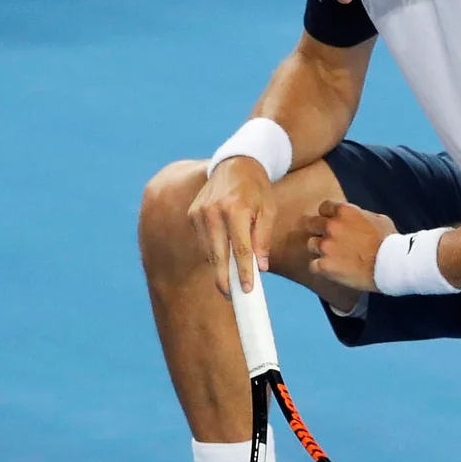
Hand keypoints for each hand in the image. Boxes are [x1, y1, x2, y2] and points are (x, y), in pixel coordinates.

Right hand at [189, 156, 274, 296]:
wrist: (236, 164)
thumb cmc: (257, 190)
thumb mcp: (268, 211)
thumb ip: (263, 239)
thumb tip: (261, 267)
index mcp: (235, 209)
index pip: (240, 249)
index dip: (244, 272)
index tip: (247, 290)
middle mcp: (213, 211)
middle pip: (218, 255)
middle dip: (224, 279)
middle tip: (231, 297)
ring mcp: (199, 212)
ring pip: (209, 251)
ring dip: (218, 268)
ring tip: (228, 284)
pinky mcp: (192, 214)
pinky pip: (203, 241)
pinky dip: (212, 253)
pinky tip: (221, 261)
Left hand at [304, 199, 395, 293]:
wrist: (391, 265)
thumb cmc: (389, 242)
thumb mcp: (378, 219)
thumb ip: (361, 216)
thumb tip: (357, 218)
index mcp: (344, 211)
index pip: (324, 207)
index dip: (327, 215)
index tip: (331, 221)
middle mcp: (331, 226)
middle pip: (311, 223)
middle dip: (317, 230)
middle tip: (326, 238)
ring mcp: (326, 246)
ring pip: (310, 244)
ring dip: (319, 249)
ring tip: (331, 256)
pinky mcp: (324, 265)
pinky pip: (313, 265)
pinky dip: (320, 268)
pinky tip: (330, 270)